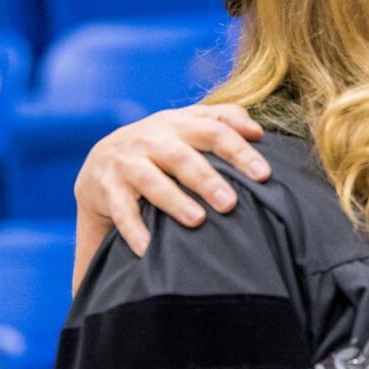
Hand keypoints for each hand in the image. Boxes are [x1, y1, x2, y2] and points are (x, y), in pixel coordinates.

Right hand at [74, 104, 270, 257]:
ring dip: (174, 201)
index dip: (239, 150)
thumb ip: (224, 120)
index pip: (215, 130)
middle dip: (206, 179)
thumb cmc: (163, 143)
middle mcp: (151, 139)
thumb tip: (258, 131)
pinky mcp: (106, 188)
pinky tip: (149, 248)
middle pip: (182, 156)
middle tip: (230, 204)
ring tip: (197, 220)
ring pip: (150, 181)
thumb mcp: (189, 124)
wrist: (104, 158)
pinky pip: (121, 211)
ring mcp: (126, 162)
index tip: (264, 174)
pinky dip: (134, 230)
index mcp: (179, 122)